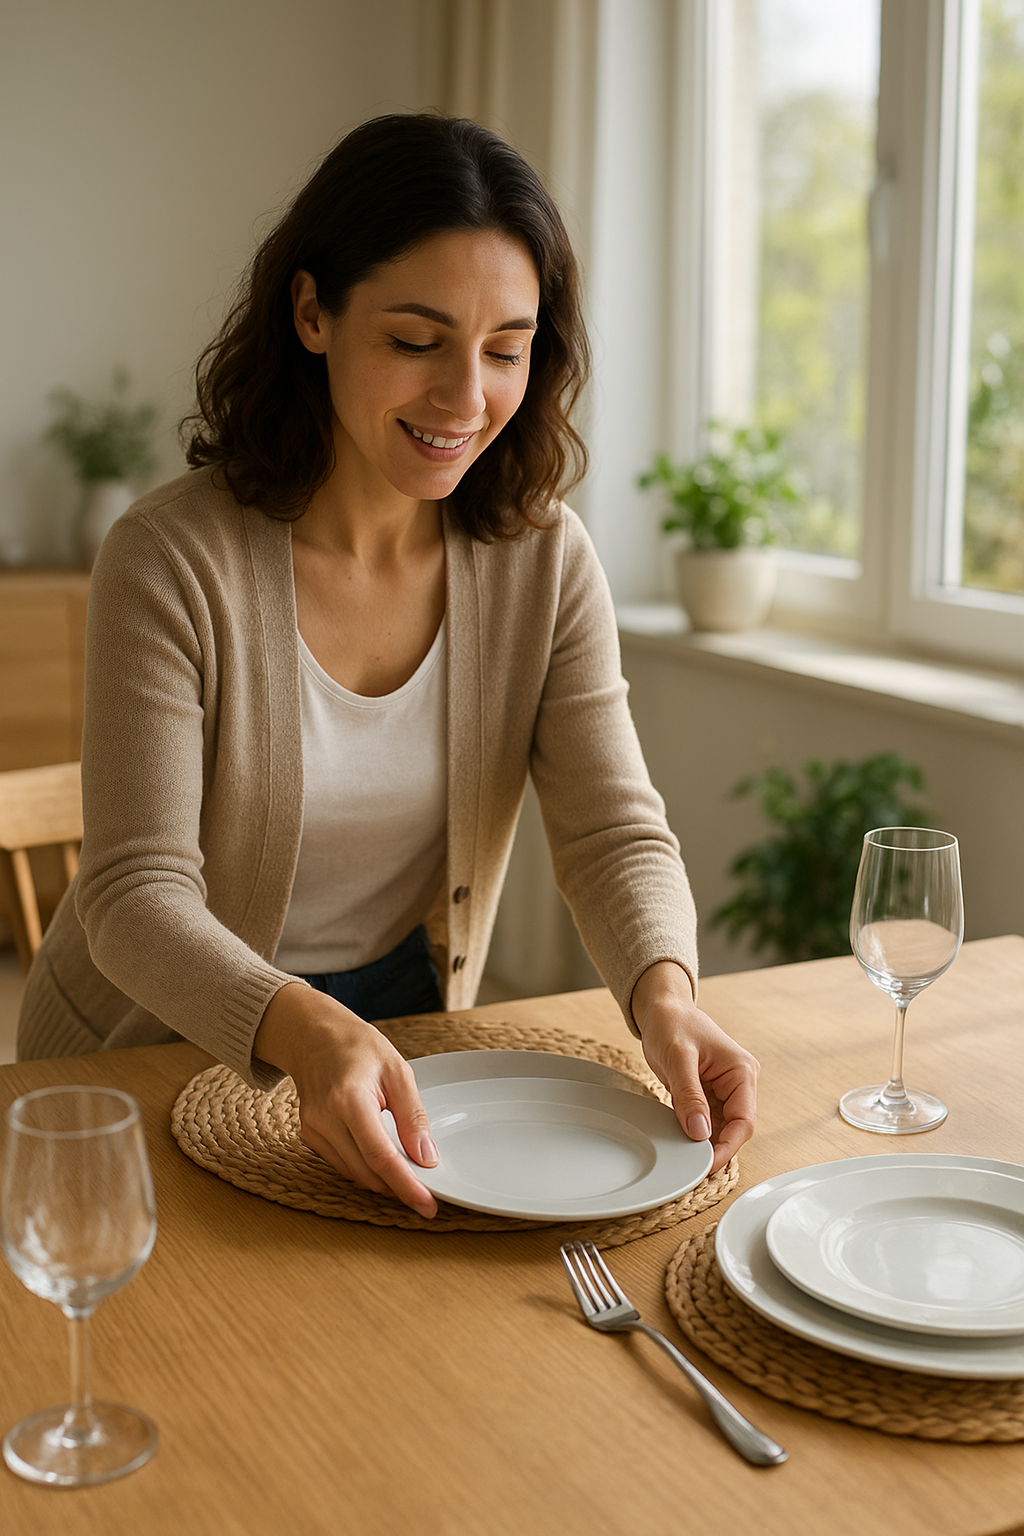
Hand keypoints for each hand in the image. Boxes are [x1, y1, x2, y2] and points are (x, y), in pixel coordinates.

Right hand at [254, 982, 438, 1217]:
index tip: (427, 1204)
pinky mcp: (310, 1136)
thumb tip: (426, 1157)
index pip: (381, 1157)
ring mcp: (313, 1130)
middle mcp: (325, 1119)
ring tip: (408, 1175)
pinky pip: (343, 1164)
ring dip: (382, 1181)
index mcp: (349, 1100)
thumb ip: (412, 1116)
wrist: (314, 1035)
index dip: (406, 1186)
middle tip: (427, 1194)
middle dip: (398, 1187)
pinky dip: (365, 1169)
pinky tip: (382, 1161)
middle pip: (367, 1172)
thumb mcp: (397, 1071)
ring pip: (354, 1173)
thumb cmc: (357, 1046)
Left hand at [631, 962, 758, 1172]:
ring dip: (705, 1145)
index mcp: (742, 1072)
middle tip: (691, 1169)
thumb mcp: (678, 1056)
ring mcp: (724, 1091)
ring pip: (720, 1130)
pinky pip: (706, 1122)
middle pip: (735, 1129)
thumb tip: (700, 1133)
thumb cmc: (673, 1023)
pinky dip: (695, 1135)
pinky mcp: (708, 1095)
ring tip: (684, 1161)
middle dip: (716, 1150)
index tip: (705, 1165)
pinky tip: (681, 1145)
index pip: (744, 1121)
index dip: (727, 1147)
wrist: (662, 1009)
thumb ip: (690, 1095)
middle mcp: (739, 1084)